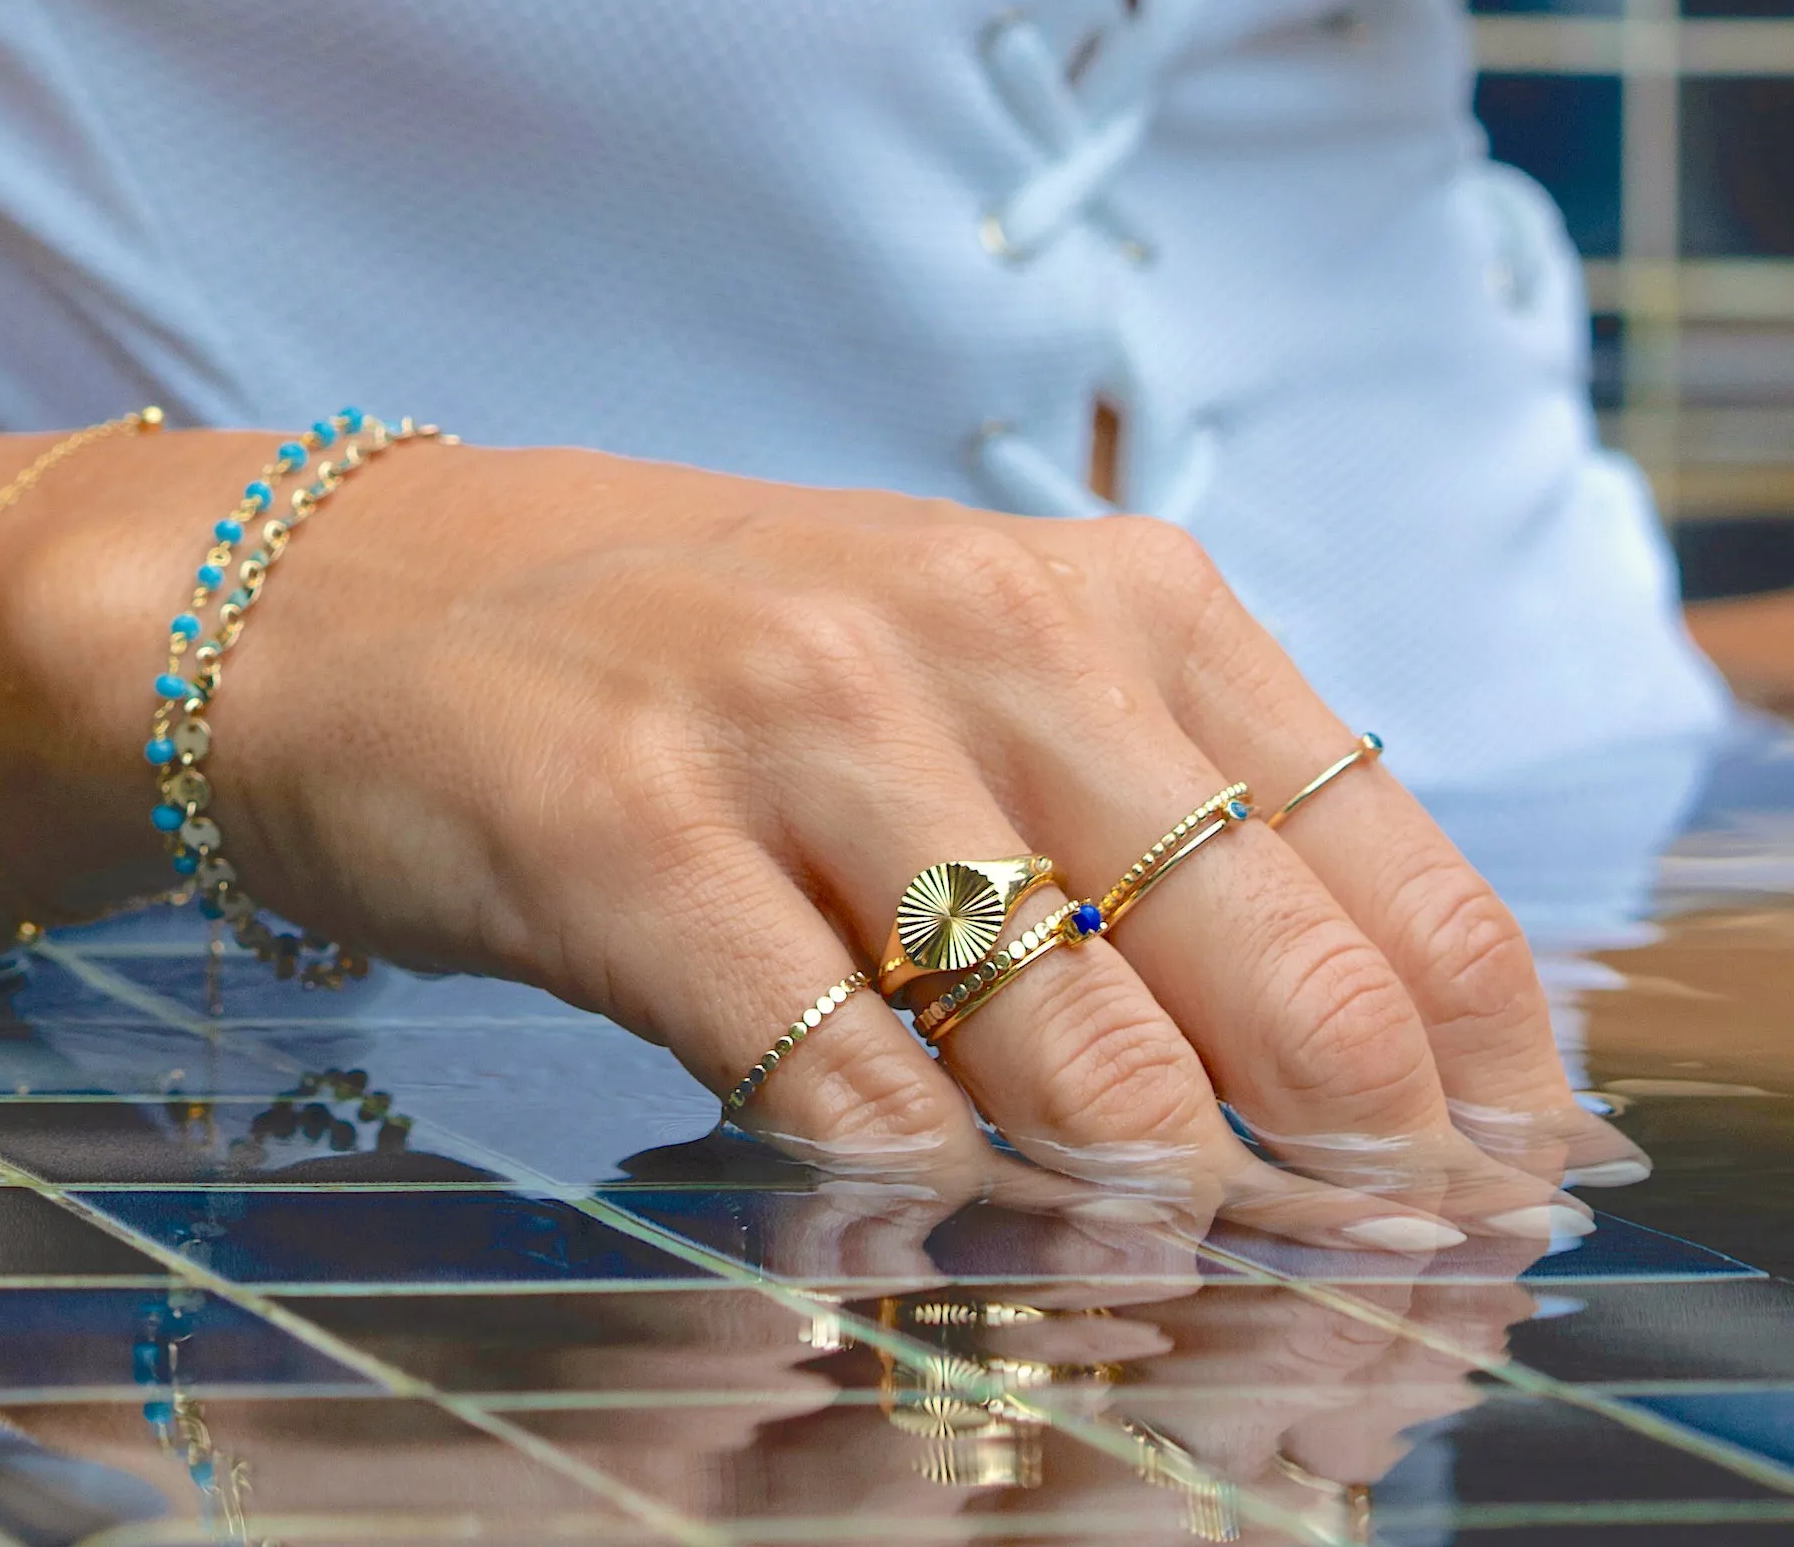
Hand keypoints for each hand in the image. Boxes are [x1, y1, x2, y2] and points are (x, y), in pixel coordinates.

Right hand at [16, 439, 1642, 1236]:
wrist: (395, 600)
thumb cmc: (715, 662)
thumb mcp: (970, 678)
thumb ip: (1144, 833)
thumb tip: (1350, 1067)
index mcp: (1101, 592)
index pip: (1377, 860)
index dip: (1471, 1065)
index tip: (1492, 1194)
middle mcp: (970, 631)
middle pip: (1260, 978)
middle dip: (1332, 1179)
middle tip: (1338, 1295)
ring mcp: (792, 721)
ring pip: (1070, 1053)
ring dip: (1125, 1211)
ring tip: (1131, 1277)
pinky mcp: (621, 828)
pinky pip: (834, 1077)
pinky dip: (904, 1185)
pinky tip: (905, 1204)